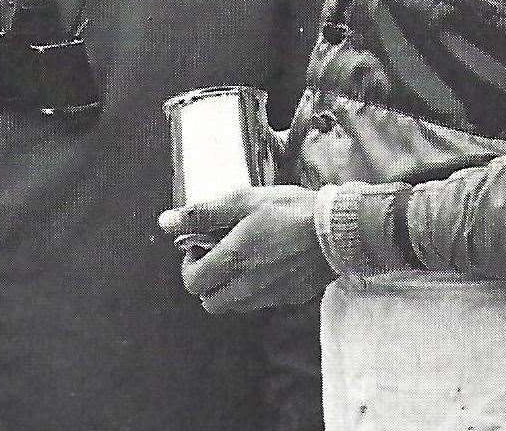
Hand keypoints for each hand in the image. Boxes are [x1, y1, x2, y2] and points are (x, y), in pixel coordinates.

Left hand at [159, 186, 333, 312]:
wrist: (339, 230)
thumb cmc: (288, 210)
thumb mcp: (241, 200)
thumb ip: (201, 213)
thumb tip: (166, 222)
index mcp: (233, 261)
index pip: (192, 283)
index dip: (189, 264)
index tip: (200, 246)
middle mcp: (248, 286)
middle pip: (210, 302)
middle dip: (206, 281)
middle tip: (217, 255)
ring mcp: (270, 296)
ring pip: (234, 306)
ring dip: (229, 288)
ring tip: (241, 259)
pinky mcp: (290, 298)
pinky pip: (261, 302)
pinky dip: (254, 290)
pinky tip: (266, 264)